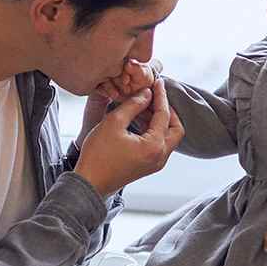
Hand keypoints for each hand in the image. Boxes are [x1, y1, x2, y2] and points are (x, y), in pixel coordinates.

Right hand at [74, 79, 184, 195]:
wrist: (90, 182)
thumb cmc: (98, 154)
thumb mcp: (113, 123)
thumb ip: (133, 105)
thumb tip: (147, 94)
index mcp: (154, 146)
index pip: (164, 115)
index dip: (161, 96)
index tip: (157, 82)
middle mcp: (160, 157)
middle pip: (176, 129)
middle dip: (168, 111)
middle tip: (155, 97)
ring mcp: (155, 164)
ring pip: (168, 138)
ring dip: (160, 121)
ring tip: (144, 106)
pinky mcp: (148, 166)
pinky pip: (159, 145)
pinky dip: (154, 131)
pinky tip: (140, 121)